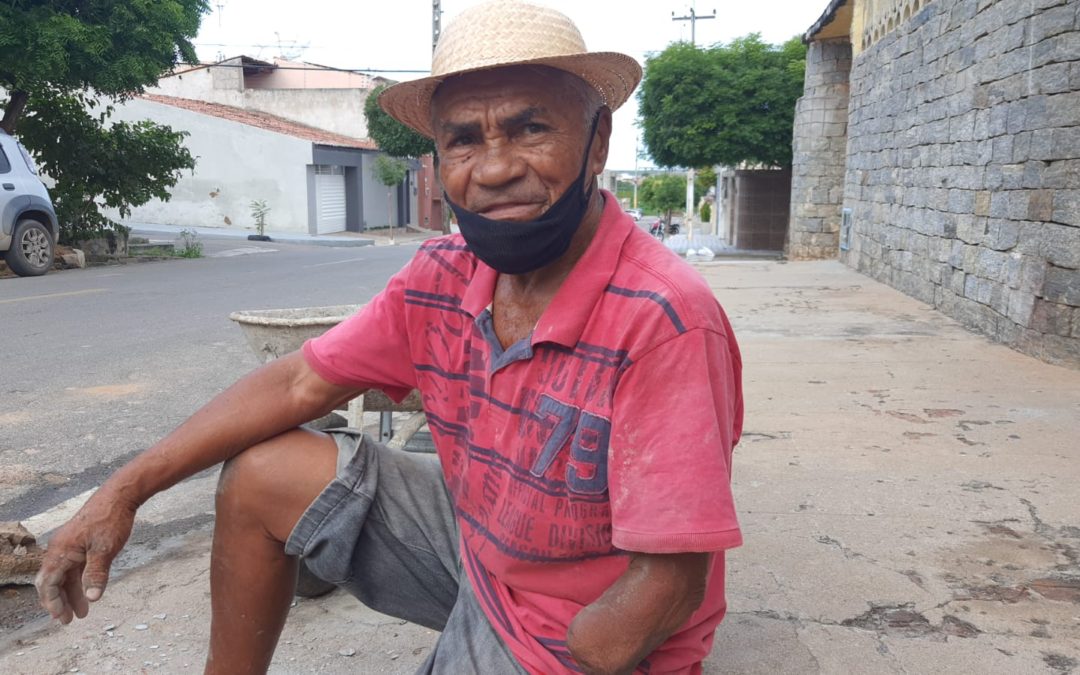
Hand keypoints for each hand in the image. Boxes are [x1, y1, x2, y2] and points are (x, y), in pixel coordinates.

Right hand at [34, 490, 136, 623]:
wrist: (120, 495)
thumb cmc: (110, 520)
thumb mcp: (105, 551)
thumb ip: (96, 574)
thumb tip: (91, 598)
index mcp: (60, 550)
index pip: (48, 583)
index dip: (53, 602)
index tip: (62, 618)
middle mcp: (59, 548)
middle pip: (53, 581)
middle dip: (60, 602)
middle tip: (68, 620)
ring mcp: (69, 544)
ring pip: (65, 574)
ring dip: (71, 593)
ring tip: (82, 611)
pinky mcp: (79, 541)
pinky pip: (74, 566)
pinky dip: (79, 580)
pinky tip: (88, 590)